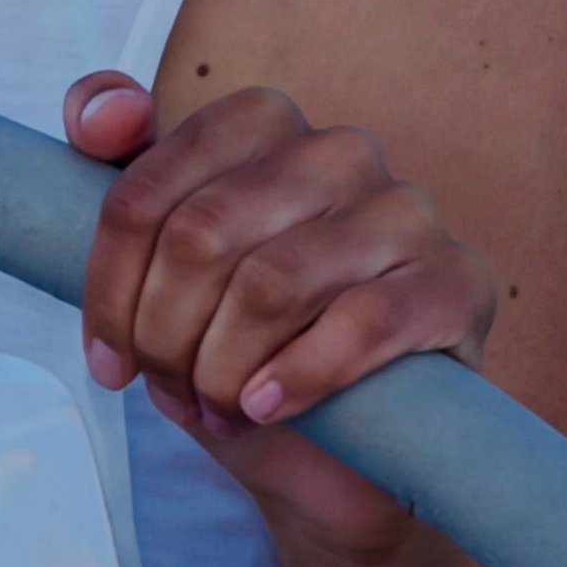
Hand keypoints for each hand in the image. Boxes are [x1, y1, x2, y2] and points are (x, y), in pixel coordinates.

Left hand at [67, 71, 498, 566]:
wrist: (337, 451)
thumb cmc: (238, 340)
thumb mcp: (156, 264)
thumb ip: (115, 166)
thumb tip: (107, 116)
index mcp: (256, 123)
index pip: (142, 196)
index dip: (109, 290)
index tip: (106, 360)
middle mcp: (337, 150)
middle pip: (200, 238)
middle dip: (165, 335)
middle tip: (169, 390)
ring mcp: (406, 211)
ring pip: (271, 283)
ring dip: (223, 366)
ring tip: (217, 406)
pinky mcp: (459, 282)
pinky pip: (363, 321)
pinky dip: (297, 377)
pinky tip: (265, 407)